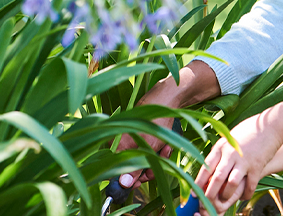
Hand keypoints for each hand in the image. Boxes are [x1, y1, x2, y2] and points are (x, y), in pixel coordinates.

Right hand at [112, 62, 218, 187]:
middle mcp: (122, 142)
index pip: (115, 170)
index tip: (139, 182)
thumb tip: (122, 184)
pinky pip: (149, 149)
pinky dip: (159, 149)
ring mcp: (133, 137)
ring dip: (156, 158)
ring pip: (143, 159)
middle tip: (157, 165)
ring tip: (165, 149)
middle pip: (131, 166)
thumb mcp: (148, 148)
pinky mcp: (142, 135)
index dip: (127, 179)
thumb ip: (135, 167)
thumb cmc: (156, 121)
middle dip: (147, 168)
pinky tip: (166, 145)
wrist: (167, 99)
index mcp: (118, 145)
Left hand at [195, 115, 282, 213]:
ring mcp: (244, 161)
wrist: (270, 125)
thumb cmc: (248, 130)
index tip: (193, 193)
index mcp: (221, 146)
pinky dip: (246, 194)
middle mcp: (230, 154)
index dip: (198, 181)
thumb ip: (220, 151)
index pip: (206, 167)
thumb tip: (210, 166)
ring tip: (225, 200)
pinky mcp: (257, 166)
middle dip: (210, 193)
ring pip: (232, 183)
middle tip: (206, 203)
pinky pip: (250, 185)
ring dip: (227, 195)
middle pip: (217, 178)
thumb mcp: (229, 138)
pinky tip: (243, 196)